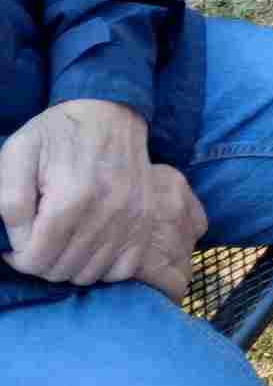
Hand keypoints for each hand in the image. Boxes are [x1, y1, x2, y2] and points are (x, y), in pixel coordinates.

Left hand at [0, 100, 206, 298]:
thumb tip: (18, 242)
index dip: (18, 257)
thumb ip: (9, 200)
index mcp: (73, 197)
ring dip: (69, 264)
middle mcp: (108, 212)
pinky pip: (120, 269)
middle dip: (42, 260)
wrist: (111, 111)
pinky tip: (89, 242)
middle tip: (38, 237)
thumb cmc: (59, 132)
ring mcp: (132, 218)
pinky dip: (101, 265)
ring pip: (89, 274)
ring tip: (62, 238)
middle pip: (62, 270)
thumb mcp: (18, 152)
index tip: (18, 240)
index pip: (37, 259)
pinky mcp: (146, 219)